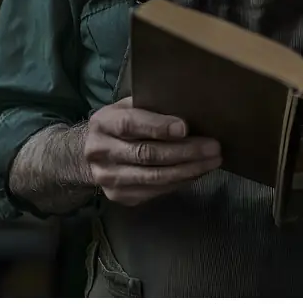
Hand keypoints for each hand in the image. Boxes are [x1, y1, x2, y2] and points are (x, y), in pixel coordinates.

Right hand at [84, 97, 221, 205]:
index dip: (157, 126)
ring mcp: (109, 178)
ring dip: (188, 170)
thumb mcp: (127, 106)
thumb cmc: (118, 123)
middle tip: (213, 147)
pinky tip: (198, 172)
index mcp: (103, 123)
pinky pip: (155, 191)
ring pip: (154, 177)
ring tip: (213, 161)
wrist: (90, 154)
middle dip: (184, 151)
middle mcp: (101, 152)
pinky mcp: (120, 196)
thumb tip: (187, 107)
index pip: (130, 125)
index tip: (185, 127)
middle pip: (146, 154)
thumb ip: (149, 106)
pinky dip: (180, 182)